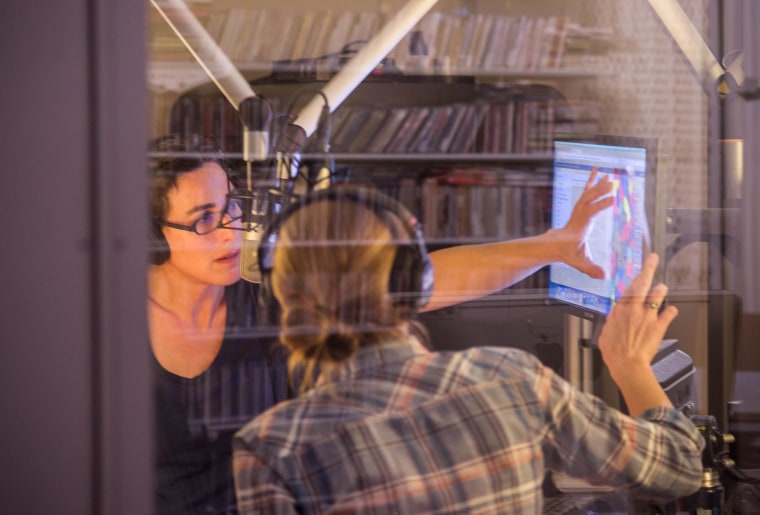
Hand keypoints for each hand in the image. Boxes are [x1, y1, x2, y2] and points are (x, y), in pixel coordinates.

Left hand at [551, 168, 613, 278]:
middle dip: (600, 191)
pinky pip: (586, 192)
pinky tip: (597, 171)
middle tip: (613, 183)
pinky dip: (592, 181)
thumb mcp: (580, 262)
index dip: (601, 206)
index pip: (591, 213)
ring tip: (609, 175)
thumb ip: (591, 269)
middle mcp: (579, 215)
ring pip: (588, 194)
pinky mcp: (580, 207)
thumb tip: (604, 276)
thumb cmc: (567, 253)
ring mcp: (579, 210)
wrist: (554, 245)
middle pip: (589, 200)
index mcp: (580, 226)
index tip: (613, 199)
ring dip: (598, 184)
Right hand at [597, 253, 678, 376]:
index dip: (635, 277)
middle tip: (652, 259)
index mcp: (620, 310)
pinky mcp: (659, 325)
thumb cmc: (614, 352)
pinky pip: (669, 313)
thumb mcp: (605, 334)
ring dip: (661, 289)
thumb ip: (611, 323)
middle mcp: (634, 308)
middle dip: (648, 268)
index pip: (629, 288)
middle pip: (643, 283)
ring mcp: (648, 315)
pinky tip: (672, 310)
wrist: (626, 363)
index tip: (639, 271)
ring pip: (658, 294)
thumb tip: (613, 320)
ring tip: (662, 287)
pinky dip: (672, 311)